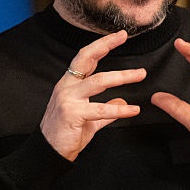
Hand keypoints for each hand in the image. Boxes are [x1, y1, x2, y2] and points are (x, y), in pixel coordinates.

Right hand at [40, 30, 146, 160]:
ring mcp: (68, 99)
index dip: (101, 45)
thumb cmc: (65, 134)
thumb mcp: (89, 118)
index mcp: (69, 85)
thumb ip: (106, 109)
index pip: (85, 58)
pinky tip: (133, 110)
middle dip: (105, 46)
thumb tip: (121, 99)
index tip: (118, 36)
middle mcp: (67, 87)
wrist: (49, 153)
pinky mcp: (72, 114)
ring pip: (98, 82)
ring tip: (140, 74)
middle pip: (86, 59)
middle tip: (123, 37)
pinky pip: (101, 109)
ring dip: (122, 77)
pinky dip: (120, 109)